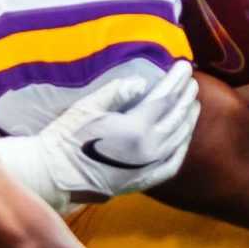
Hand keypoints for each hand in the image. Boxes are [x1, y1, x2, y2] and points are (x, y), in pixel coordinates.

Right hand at [30, 62, 200, 200]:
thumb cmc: (67, 137)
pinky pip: (172, 164)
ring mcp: (149, 168)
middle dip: (186, 97)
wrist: (55, 176)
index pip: (166, 99)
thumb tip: (141, 82)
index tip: (184, 66)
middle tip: (191, 81)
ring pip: (179, 140)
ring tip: (192, 104)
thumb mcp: (88, 107)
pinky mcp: (143, 181)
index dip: (177, 81)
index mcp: (136, 128)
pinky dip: (182, 148)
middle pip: (177, 118)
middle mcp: (149, 149)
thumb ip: (117, 92)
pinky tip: (184, 139)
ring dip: (188, 120)